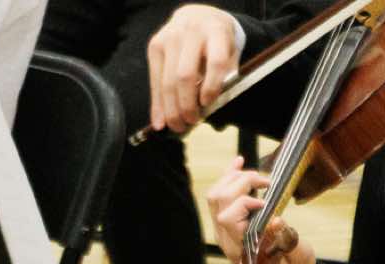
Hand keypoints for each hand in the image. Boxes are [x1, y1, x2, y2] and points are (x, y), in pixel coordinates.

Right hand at [148, 4, 243, 132]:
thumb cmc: (216, 41)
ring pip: (168, 82)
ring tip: (178, 125)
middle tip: (191, 122)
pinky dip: (157, 105)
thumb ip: (225, 76)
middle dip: (187, 105)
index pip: (215, 62)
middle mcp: (191, 31)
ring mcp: (169, 37)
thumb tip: (210, 109)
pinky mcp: (155, 45)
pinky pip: (155, 81)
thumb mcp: (229, 52)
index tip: (208, 104)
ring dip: (171, 109)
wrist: (197, 17)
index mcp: (217, 31)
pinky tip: (159, 120)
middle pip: (185, 76)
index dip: (212, 86)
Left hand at [206, 158, 333, 263]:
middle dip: (241, 182)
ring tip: (255, 172)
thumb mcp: (299, 257)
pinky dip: (228, 178)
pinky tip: (239, 162)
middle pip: (219, 200)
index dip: (244, 203)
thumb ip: (288, 241)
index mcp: (241, 249)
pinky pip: (220, 196)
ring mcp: (224, 231)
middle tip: (266, 182)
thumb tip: (276, 219)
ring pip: (215, 196)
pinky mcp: (228, 223)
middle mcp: (227, 239)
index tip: (267, 202)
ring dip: (233, 177)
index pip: (228, 218)